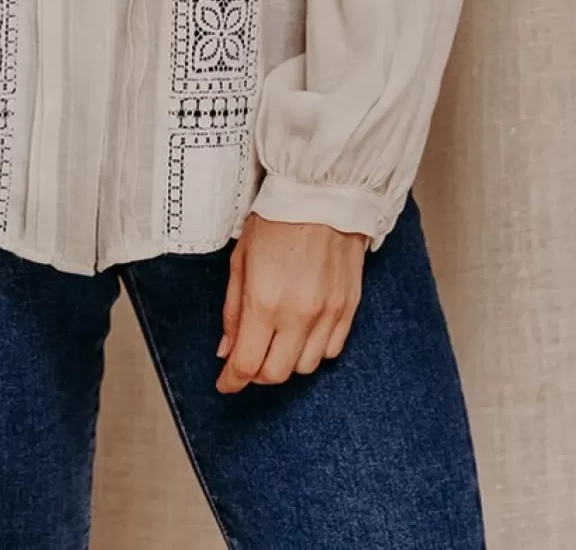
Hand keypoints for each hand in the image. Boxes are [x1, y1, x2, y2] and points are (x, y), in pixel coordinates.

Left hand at [215, 212, 367, 391]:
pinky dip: (314, 350)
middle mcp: (299, 314)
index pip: (247, 364)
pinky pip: (332, 350)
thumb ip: (233, 310)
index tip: (226, 383)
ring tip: (276, 341)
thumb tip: (226, 350)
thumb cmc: (277, 218)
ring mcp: (328, 313)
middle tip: (247, 359)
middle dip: (256, 374)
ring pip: (306, 367)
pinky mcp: (349, 307)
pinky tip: (303, 332)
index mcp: (265, 301)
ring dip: (286, 362)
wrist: (323, 192)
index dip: (232, 380)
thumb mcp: (241, 259)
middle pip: (276, 374)